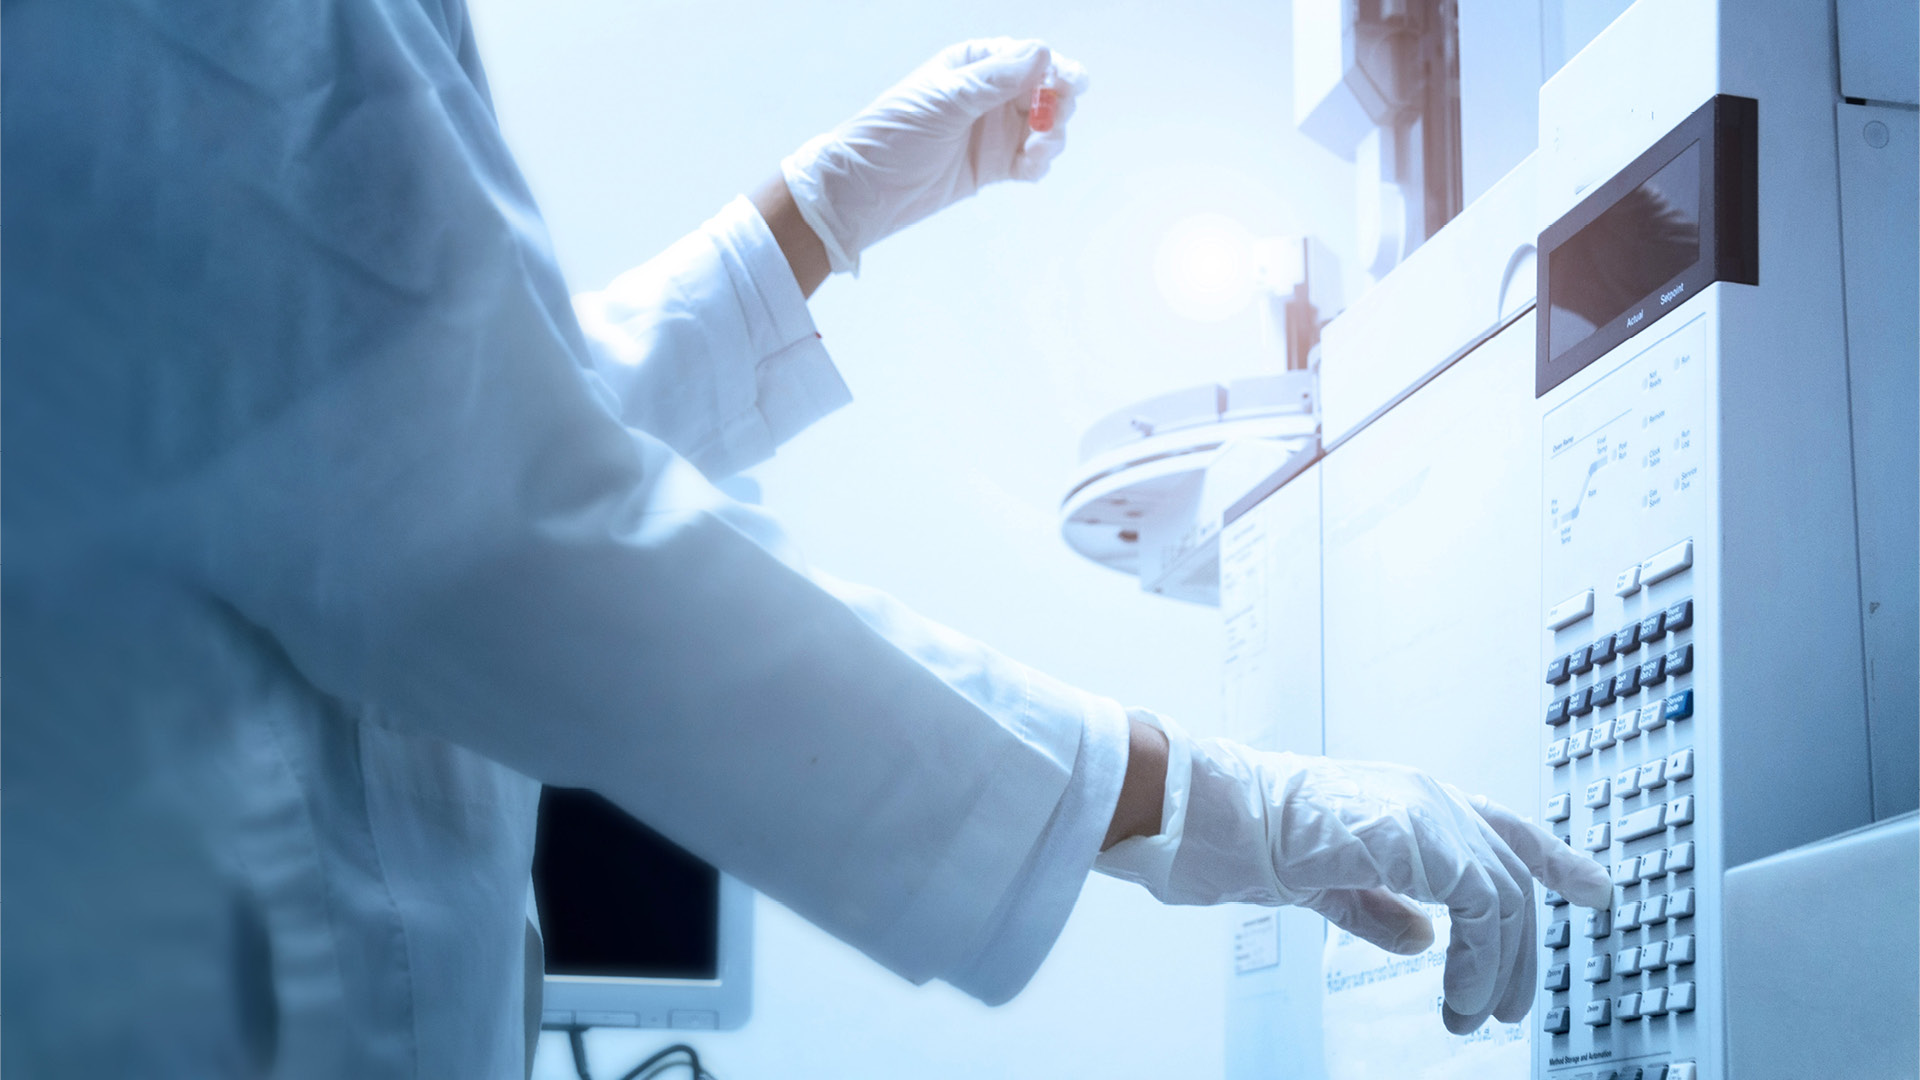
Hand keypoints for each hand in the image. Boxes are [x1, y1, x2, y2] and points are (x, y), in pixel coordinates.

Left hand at [780, 37, 1088, 273]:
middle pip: (1042, 90)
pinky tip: (1030, 167)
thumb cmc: (892, 135)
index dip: (1053, 67)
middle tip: (1053, 120)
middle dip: (1057, 103)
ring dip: (1051, 136)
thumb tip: (1043, 52)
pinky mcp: (992, 166)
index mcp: (972, 64)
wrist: (865, 193)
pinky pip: (1030, 160)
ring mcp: (991, 131)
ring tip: (1038, 149)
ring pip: (1042, 126)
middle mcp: (986, 94)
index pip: (1025, 56)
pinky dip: (1038, 162)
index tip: (1073, 82)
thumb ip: (996, 78)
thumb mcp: (945, 100)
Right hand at [1097, 712, 1612, 1034]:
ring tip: (1476, 1016)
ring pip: (1506, 896)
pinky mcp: (1419, 837)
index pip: (1504, 828)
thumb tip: (1422, 939)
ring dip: (1500, 967)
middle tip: (1511, 1007)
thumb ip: (1379, 906)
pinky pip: (1481, 908)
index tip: (1595, 890)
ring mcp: (1427, 813)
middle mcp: (1429, 799)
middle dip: (1521, 950)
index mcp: (1408, 801)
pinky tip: (1461, 993)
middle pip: (1512, 873)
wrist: (1209, 815)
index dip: (1556, 859)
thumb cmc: (1247, 836)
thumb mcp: (1328, 880)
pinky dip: (1480, 960)